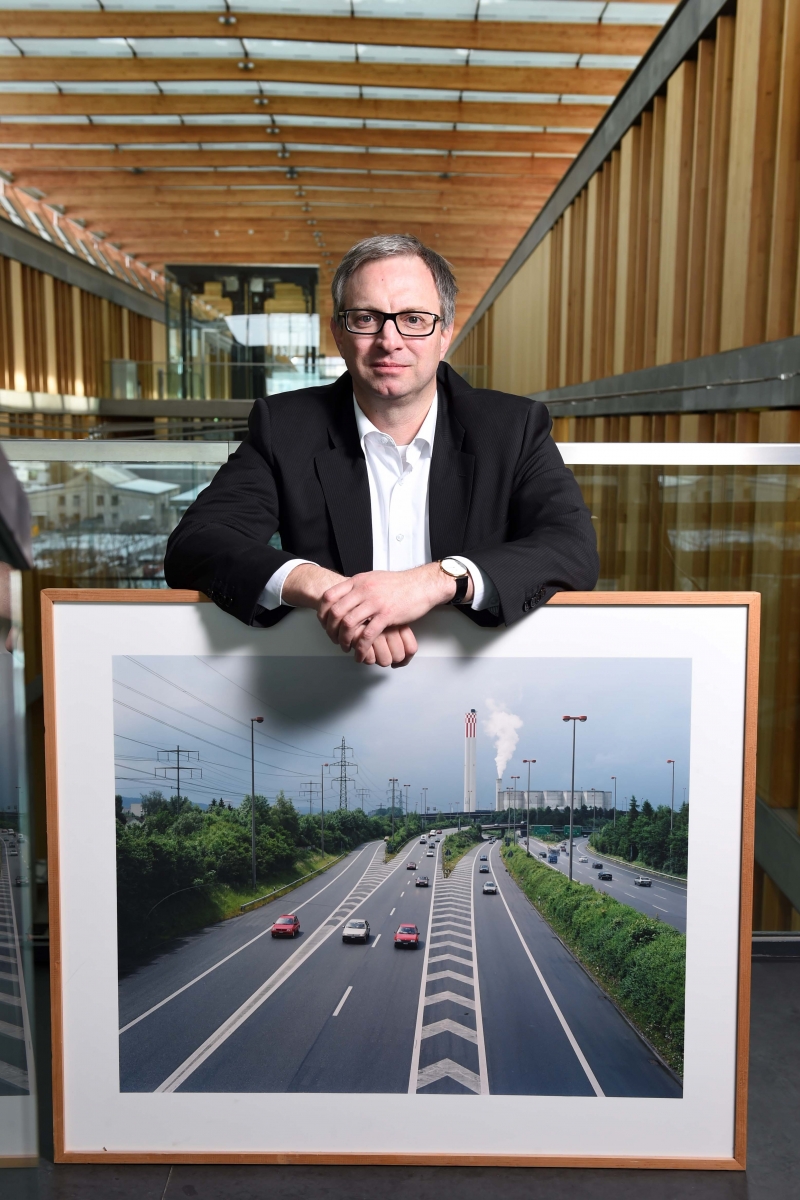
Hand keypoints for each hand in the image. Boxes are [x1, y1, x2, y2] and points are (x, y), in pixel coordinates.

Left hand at [280, 563, 415, 667]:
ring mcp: (375, 602)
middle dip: (331, 630)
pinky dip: (361, 647)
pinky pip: (368, 634)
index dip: (322, 612)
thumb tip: (345, 594)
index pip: (329, 596)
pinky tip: (360, 654)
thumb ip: (358, 586)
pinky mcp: (387, 615)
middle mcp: (363, 590)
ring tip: (345, 648)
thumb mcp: (373, 578)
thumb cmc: (399, 584)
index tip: (323, 623)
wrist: (421, 585)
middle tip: (333, 639)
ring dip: (344, 640)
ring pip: (349, 624)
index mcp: (358, 581)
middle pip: (336, 612)